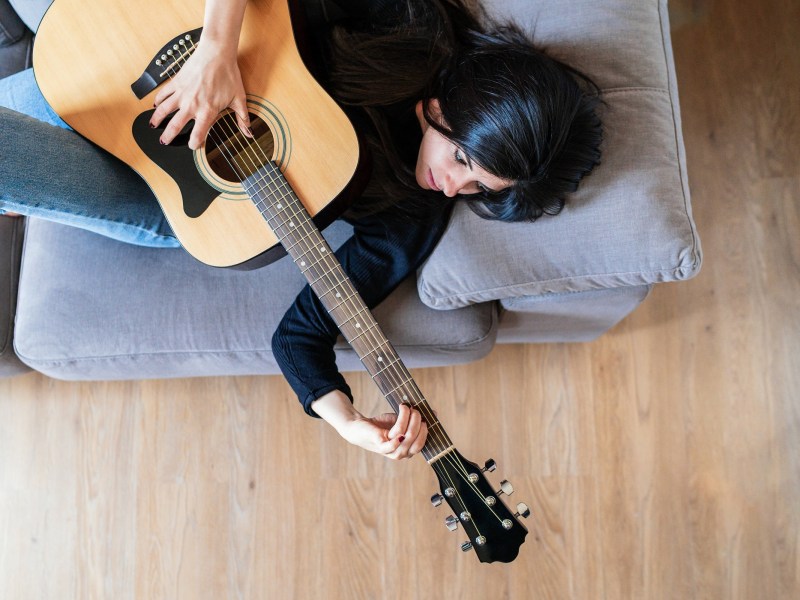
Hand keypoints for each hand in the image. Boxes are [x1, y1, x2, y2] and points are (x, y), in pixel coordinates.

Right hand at [150, 39, 250, 149]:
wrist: (217, 52)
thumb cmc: (228, 74)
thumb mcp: (239, 98)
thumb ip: (242, 118)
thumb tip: (249, 133)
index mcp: (207, 111)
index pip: (198, 134)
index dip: (195, 144)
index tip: (194, 145)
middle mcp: (192, 104)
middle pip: (175, 125)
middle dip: (169, 136)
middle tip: (165, 142)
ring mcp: (182, 93)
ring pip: (164, 110)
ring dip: (157, 120)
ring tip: (153, 126)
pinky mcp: (176, 82)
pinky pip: (163, 94)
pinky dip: (157, 100)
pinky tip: (155, 105)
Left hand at [311, 392, 428, 460]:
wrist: (359, 426)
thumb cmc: (381, 425)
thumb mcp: (401, 421)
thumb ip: (415, 419)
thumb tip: (433, 412)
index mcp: (407, 449)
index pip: (421, 444)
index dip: (426, 431)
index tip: (426, 416)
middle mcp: (400, 453)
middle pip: (415, 441)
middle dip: (418, 423)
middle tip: (415, 409)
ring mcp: (389, 451)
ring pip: (406, 438)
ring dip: (409, 421)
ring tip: (406, 407)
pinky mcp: (379, 445)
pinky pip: (392, 444)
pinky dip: (398, 437)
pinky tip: (401, 427)